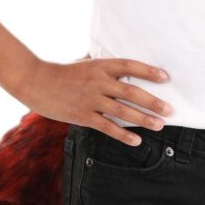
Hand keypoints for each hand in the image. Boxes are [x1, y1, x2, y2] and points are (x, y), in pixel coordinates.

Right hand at [19, 54, 172, 144]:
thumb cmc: (62, 72)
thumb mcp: (84, 63)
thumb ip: (103, 67)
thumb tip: (121, 68)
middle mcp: (98, 82)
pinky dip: (123, 134)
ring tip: (159, 125)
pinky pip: (107, 127)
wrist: (35, 81)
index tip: (165, 77)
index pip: (130, 66)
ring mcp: (91, 99)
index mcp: (100, 66)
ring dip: (143, 119)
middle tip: (169, 110)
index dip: (148, 71)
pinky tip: (136, 140)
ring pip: (122, 111)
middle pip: (131, 91)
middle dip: (153, 101)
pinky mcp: (83, 115)